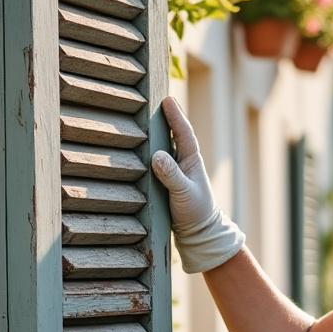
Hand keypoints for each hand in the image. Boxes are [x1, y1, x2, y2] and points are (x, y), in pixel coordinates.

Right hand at [151, 97, 243, 272]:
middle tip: (151, 98)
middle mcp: (183, 161)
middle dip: (163, 117)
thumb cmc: (196, 212)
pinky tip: (135, 147)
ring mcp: (173, 171)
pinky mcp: (164, 181)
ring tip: (139, 116)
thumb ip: (171, 175)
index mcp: (191, 160)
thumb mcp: (184, 193)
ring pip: (162, 147)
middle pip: (172, 134)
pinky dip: (146, 152)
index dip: (175, 115)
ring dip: (153, 133)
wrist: (198, 233)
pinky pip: (154, 162)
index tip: (167, 99)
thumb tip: (156, 155)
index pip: (183, 132)